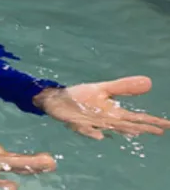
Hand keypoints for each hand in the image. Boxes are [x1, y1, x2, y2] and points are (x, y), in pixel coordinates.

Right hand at [0, 126, 55, 188]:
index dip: (0, 180)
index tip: (13, 186)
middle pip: (9, 167)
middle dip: (28, 166)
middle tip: (50, 164)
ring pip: (14, 163)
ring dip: (32, 164)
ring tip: (52, 163)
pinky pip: (10, 157)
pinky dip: (24, 160)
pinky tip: (40, 161)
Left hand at [34, 75, 169, 139]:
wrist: (58, 100)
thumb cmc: (81, 97)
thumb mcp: (104, 89)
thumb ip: (124, 87)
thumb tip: (148, 82)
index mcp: (114, 112)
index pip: (137, 117)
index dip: (151, 121)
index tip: (167, 125)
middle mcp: (107, 120)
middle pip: (128, 124)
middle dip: (143, 127)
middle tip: (160, 131)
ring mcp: (93, 123)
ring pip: (111, 128)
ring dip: (122, 130)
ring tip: (135, 132)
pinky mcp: (78, 124)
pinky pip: (86, 130)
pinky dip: (92, 133)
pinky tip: (99, 135)